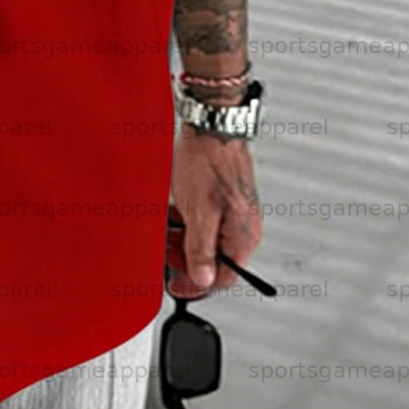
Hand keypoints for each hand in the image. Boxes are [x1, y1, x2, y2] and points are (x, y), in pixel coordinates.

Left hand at [165, 125, 262, 298]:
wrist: (211, 123)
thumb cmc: (210, 161)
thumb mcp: (199, 212)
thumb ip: (201, 250)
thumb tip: (204, 280)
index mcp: (243, 236)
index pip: (225, 277)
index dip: (198, 284)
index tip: (176, 284)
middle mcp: (242, 226)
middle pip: (214, 258)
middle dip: (186, 257)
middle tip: (165, 250)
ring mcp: (233, 211)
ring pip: (206, 238)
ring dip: (183, 237)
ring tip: (164, 227)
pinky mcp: (222, 196)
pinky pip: (204, 219)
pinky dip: (186, 220)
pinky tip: (172, 211)